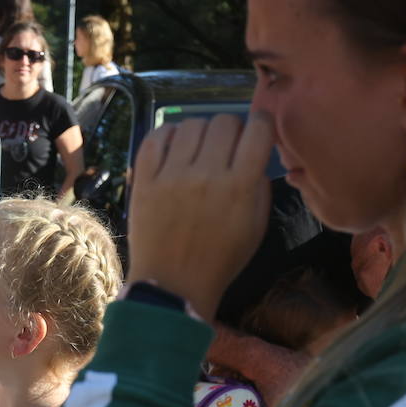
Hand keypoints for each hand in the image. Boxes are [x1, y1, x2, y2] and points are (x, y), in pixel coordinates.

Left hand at [126, 113, 273, 319]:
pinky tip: (174, 148)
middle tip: (226, 147)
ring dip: (200, 132)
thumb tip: (254, 153)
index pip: (258, 129)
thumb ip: (260, 186)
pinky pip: (156, 138)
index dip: (261, 124)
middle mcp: (206, 174)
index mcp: (240, 186)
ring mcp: (171, 175)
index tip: (256, 133)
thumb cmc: (220, 259)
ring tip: (198, 150)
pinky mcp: (144, 180)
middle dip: (232, 129)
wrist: (173, 285)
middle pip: (224, 122)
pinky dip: (168, 135)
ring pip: (191, 125)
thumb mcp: (256, 228)